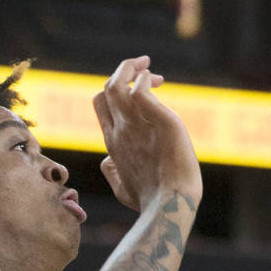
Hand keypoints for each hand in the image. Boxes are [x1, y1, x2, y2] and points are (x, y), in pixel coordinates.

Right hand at [93, 56, 202, 210]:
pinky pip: (142, 89)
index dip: (115, 90)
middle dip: (123, 71)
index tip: (137, 89)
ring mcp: (136, 126)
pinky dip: (145, 78)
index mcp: (112, 143)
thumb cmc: (149, 202)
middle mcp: (120, 131)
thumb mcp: (122, 187)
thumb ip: (112, 172)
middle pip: (107, 89)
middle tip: (144, 67)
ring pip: (118, 84)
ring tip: (146, 64)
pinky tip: (157, 80)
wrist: (169, 207)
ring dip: (131, 68)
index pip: (101, 103)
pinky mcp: (162, 121)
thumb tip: (107, 162)